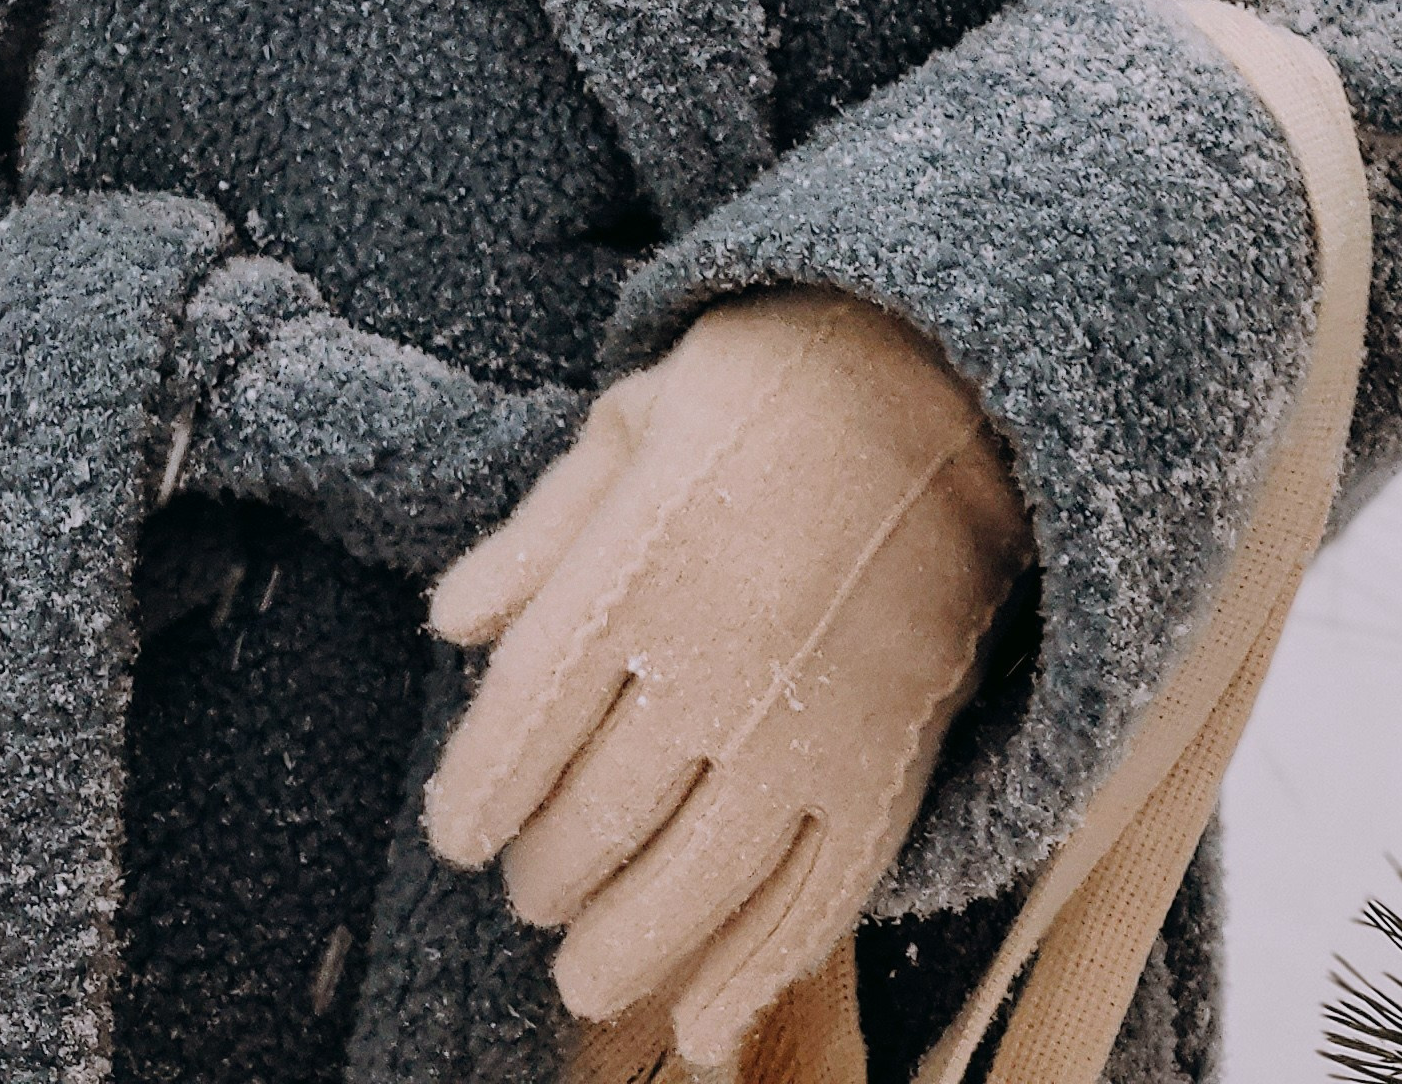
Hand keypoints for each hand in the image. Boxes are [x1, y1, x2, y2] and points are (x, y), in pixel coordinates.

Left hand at [424, 293, 1031, 1065]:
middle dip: (548, 867)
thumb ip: (543, 531)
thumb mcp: (637, 417)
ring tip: (582, 968)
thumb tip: (450, 625)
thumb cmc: (770, 388)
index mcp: (645, 556)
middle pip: (601, 808)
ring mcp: (813, 716)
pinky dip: (755, 972)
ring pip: (698, 877)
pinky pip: (818, 895)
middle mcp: (723, 650)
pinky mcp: (887, 759)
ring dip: (628, 943)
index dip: (479, 788)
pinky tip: (703, 1027)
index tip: (455, 831)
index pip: (529, 709)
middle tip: (530, 883)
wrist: (951, 383)